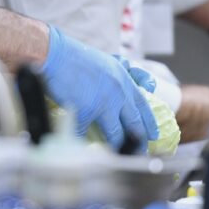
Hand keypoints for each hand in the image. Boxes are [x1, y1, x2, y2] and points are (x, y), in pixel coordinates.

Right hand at [39, 25, 158, 147]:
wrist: (55, 55)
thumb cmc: (75, 56)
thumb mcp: (106, 62)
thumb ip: (118, 77)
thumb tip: (123, 93)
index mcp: (124, 79)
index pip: (143, 105)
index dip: (149, 123)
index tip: (153, 135)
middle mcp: (118, 93)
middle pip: (134, 123)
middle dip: (139, 140)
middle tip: (139, 150)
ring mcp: (102, 104)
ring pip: (116, 134)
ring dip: (116, 146)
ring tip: (115, 153)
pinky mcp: (85, 113)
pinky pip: (87, 134)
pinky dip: (84, 142)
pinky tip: (84, 147)